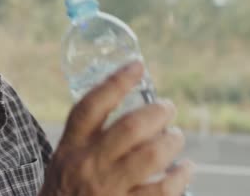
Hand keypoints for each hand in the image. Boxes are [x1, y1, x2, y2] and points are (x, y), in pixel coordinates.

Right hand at [40, 62, 193, 195]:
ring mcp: (107, 189)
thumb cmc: (65, 190)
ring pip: (151, 156)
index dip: (116, 82)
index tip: (138, 66)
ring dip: (172, 142)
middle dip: (157, 113)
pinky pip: (162, 190)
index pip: (91, 106)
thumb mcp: (65, 159)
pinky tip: (184, 170)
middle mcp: (88, 164)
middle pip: (129, 128)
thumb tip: (130, 113)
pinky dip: (180, 177)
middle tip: (168, 107)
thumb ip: (89, 139)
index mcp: (71, 146)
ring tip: (176, 137)